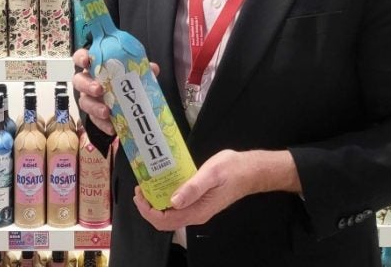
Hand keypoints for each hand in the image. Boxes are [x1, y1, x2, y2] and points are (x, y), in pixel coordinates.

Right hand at [72, 48, 158, 136]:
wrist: (126, 104)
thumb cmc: (123, 82)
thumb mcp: (133, 74)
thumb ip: (140, 70)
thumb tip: (153, 68)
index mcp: (94, 67)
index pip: (81, 58)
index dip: (81, 58)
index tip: (87, 61)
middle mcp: (88, 82)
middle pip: (79, 81)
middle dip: (87, 85)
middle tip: (99, 89)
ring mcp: (89, 99)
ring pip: (84, 102)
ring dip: (94, 107)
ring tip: (106, 112)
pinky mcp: (93, 115)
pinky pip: (94, 120)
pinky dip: (103, 124)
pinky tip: (112, 128)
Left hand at [133, 149, 253, 230]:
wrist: (251, 171)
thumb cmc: (232, 169)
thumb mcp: (211, 174)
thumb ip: (193, 188)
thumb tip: (173, 201)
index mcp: (197, 211)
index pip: (165, 220)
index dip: (148, 210)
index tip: (140, 193)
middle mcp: (196, 215)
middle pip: (164, 221)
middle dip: (148, 208)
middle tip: (140, 189)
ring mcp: (198, 210)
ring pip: (170, 215)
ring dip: (155, 204)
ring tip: (147, 186)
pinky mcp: (199, 203)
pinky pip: (177, 207)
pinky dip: (165, 199)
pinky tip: (162, 184)